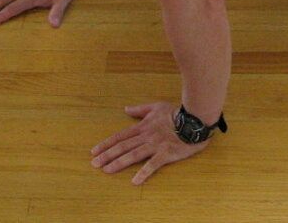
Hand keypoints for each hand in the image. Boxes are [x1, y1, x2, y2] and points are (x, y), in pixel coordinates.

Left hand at [91, 102, 208, 184]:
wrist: (193, 119)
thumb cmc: (176, 113)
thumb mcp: (156, 107)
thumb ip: (140, 110)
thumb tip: (126, 109)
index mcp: (143, 127)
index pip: (120, 136)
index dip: (106, 144)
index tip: (94, 151)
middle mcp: (146, 137)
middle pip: (123, 147)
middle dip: (107, 155)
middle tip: (94, 164)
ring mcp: (155, 145)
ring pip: (133, 155)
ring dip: (119, 163)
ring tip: (107, 170)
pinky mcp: (166, 154)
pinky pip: (153, 164)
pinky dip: (143, 173)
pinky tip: (135, 181)